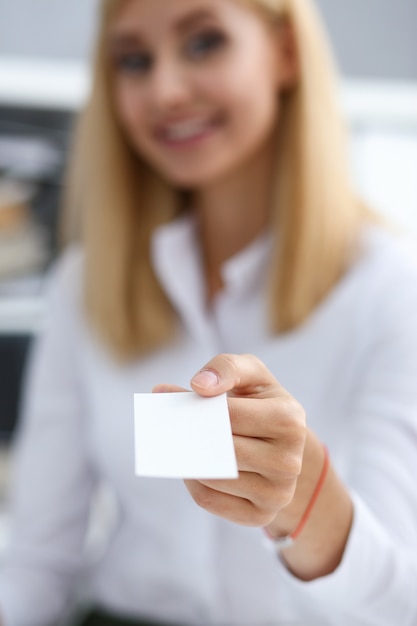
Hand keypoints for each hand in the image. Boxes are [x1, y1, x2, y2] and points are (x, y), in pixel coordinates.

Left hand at [154, 353, 305, 526]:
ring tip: (179, 441)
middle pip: (220, 447)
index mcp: (290, 419)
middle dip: (187, 432)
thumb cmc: (260, 402)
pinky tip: (192, 464)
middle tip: (164, 422)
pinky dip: (192, 481)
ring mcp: (278, 493)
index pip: (230, 415)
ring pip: (211, 475)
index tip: (169, 396)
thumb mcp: (252, 374)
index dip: (196, 404)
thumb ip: (227, 367)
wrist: (284, 446)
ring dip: (187, 457)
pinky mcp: (261, 516)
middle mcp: (289, 460)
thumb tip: (199, 385)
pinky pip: (209, 499)